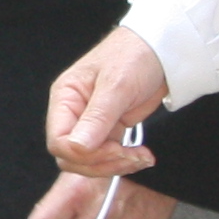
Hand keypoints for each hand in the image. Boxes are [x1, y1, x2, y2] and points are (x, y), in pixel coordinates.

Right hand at [44, 26, 168, 176]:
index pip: (58, 140)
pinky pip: (107, 157)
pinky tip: (141, 156)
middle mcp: (73, 112)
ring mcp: (91, 124)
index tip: (112, 150)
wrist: (161, 52)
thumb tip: (76, 147)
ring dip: (115, 166)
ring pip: (89, 161)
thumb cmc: (134, 55)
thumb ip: (96, 118)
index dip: (82, 154)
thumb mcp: (116, 86)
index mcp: (65, 98)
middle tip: (129, 156)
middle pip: (71, 156)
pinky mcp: (109, 131)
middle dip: (101, 163)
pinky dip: (124, 161)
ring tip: (141, 157)